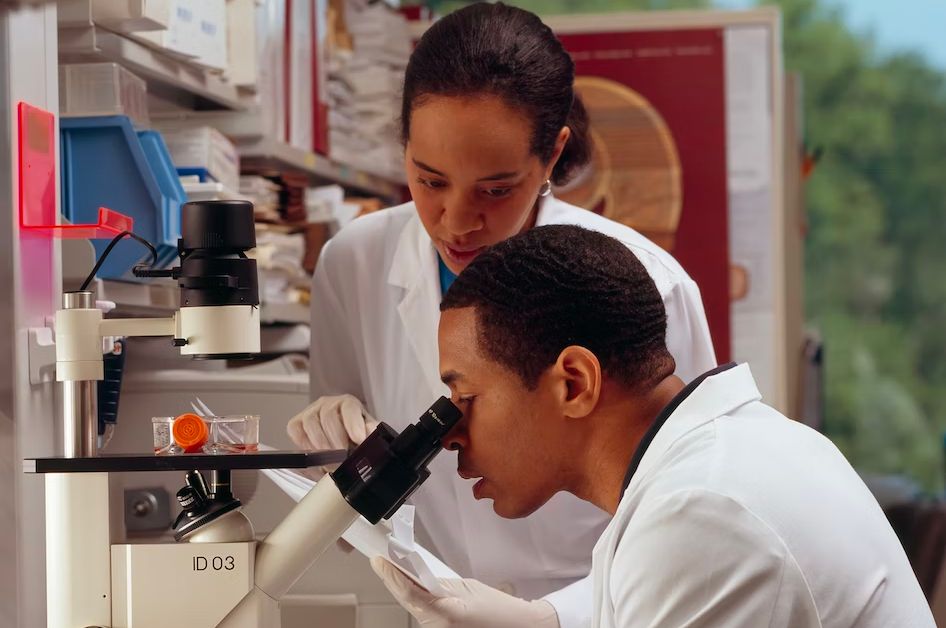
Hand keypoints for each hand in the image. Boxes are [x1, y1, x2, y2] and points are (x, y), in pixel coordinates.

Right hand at [287, 394, 378, 478]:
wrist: (341, 446)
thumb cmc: (354, 438)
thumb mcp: (367, 435)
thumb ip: (371, 432)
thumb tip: (370, 431)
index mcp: (348, 403)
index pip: (349, 408)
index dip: (353, 424)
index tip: (359, 440)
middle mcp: (328, 403)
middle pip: (328, 416)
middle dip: (336, 441)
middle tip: (343, 459)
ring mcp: (311, 411)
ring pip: (310, 423)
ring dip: (321, 445)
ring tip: (330, 462)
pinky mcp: (297, 423)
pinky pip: (295, 430)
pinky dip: (304, 444)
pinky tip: (316, 456)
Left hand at [370, 556, 559, 627]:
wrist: (516, 627)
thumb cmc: (498, 609)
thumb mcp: (468, 587)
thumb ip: (441, 582)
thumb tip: (418, 573)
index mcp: (445, 613)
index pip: (409, 591)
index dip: (390, 575)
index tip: (379, 561)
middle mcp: (438, 627)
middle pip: (406, 601)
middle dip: (393, 581)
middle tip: (381, 561)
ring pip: (412, 608)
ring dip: (402, 590)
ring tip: (391, 569)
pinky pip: (422, 614)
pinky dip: (414, 600)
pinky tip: (408, 587)